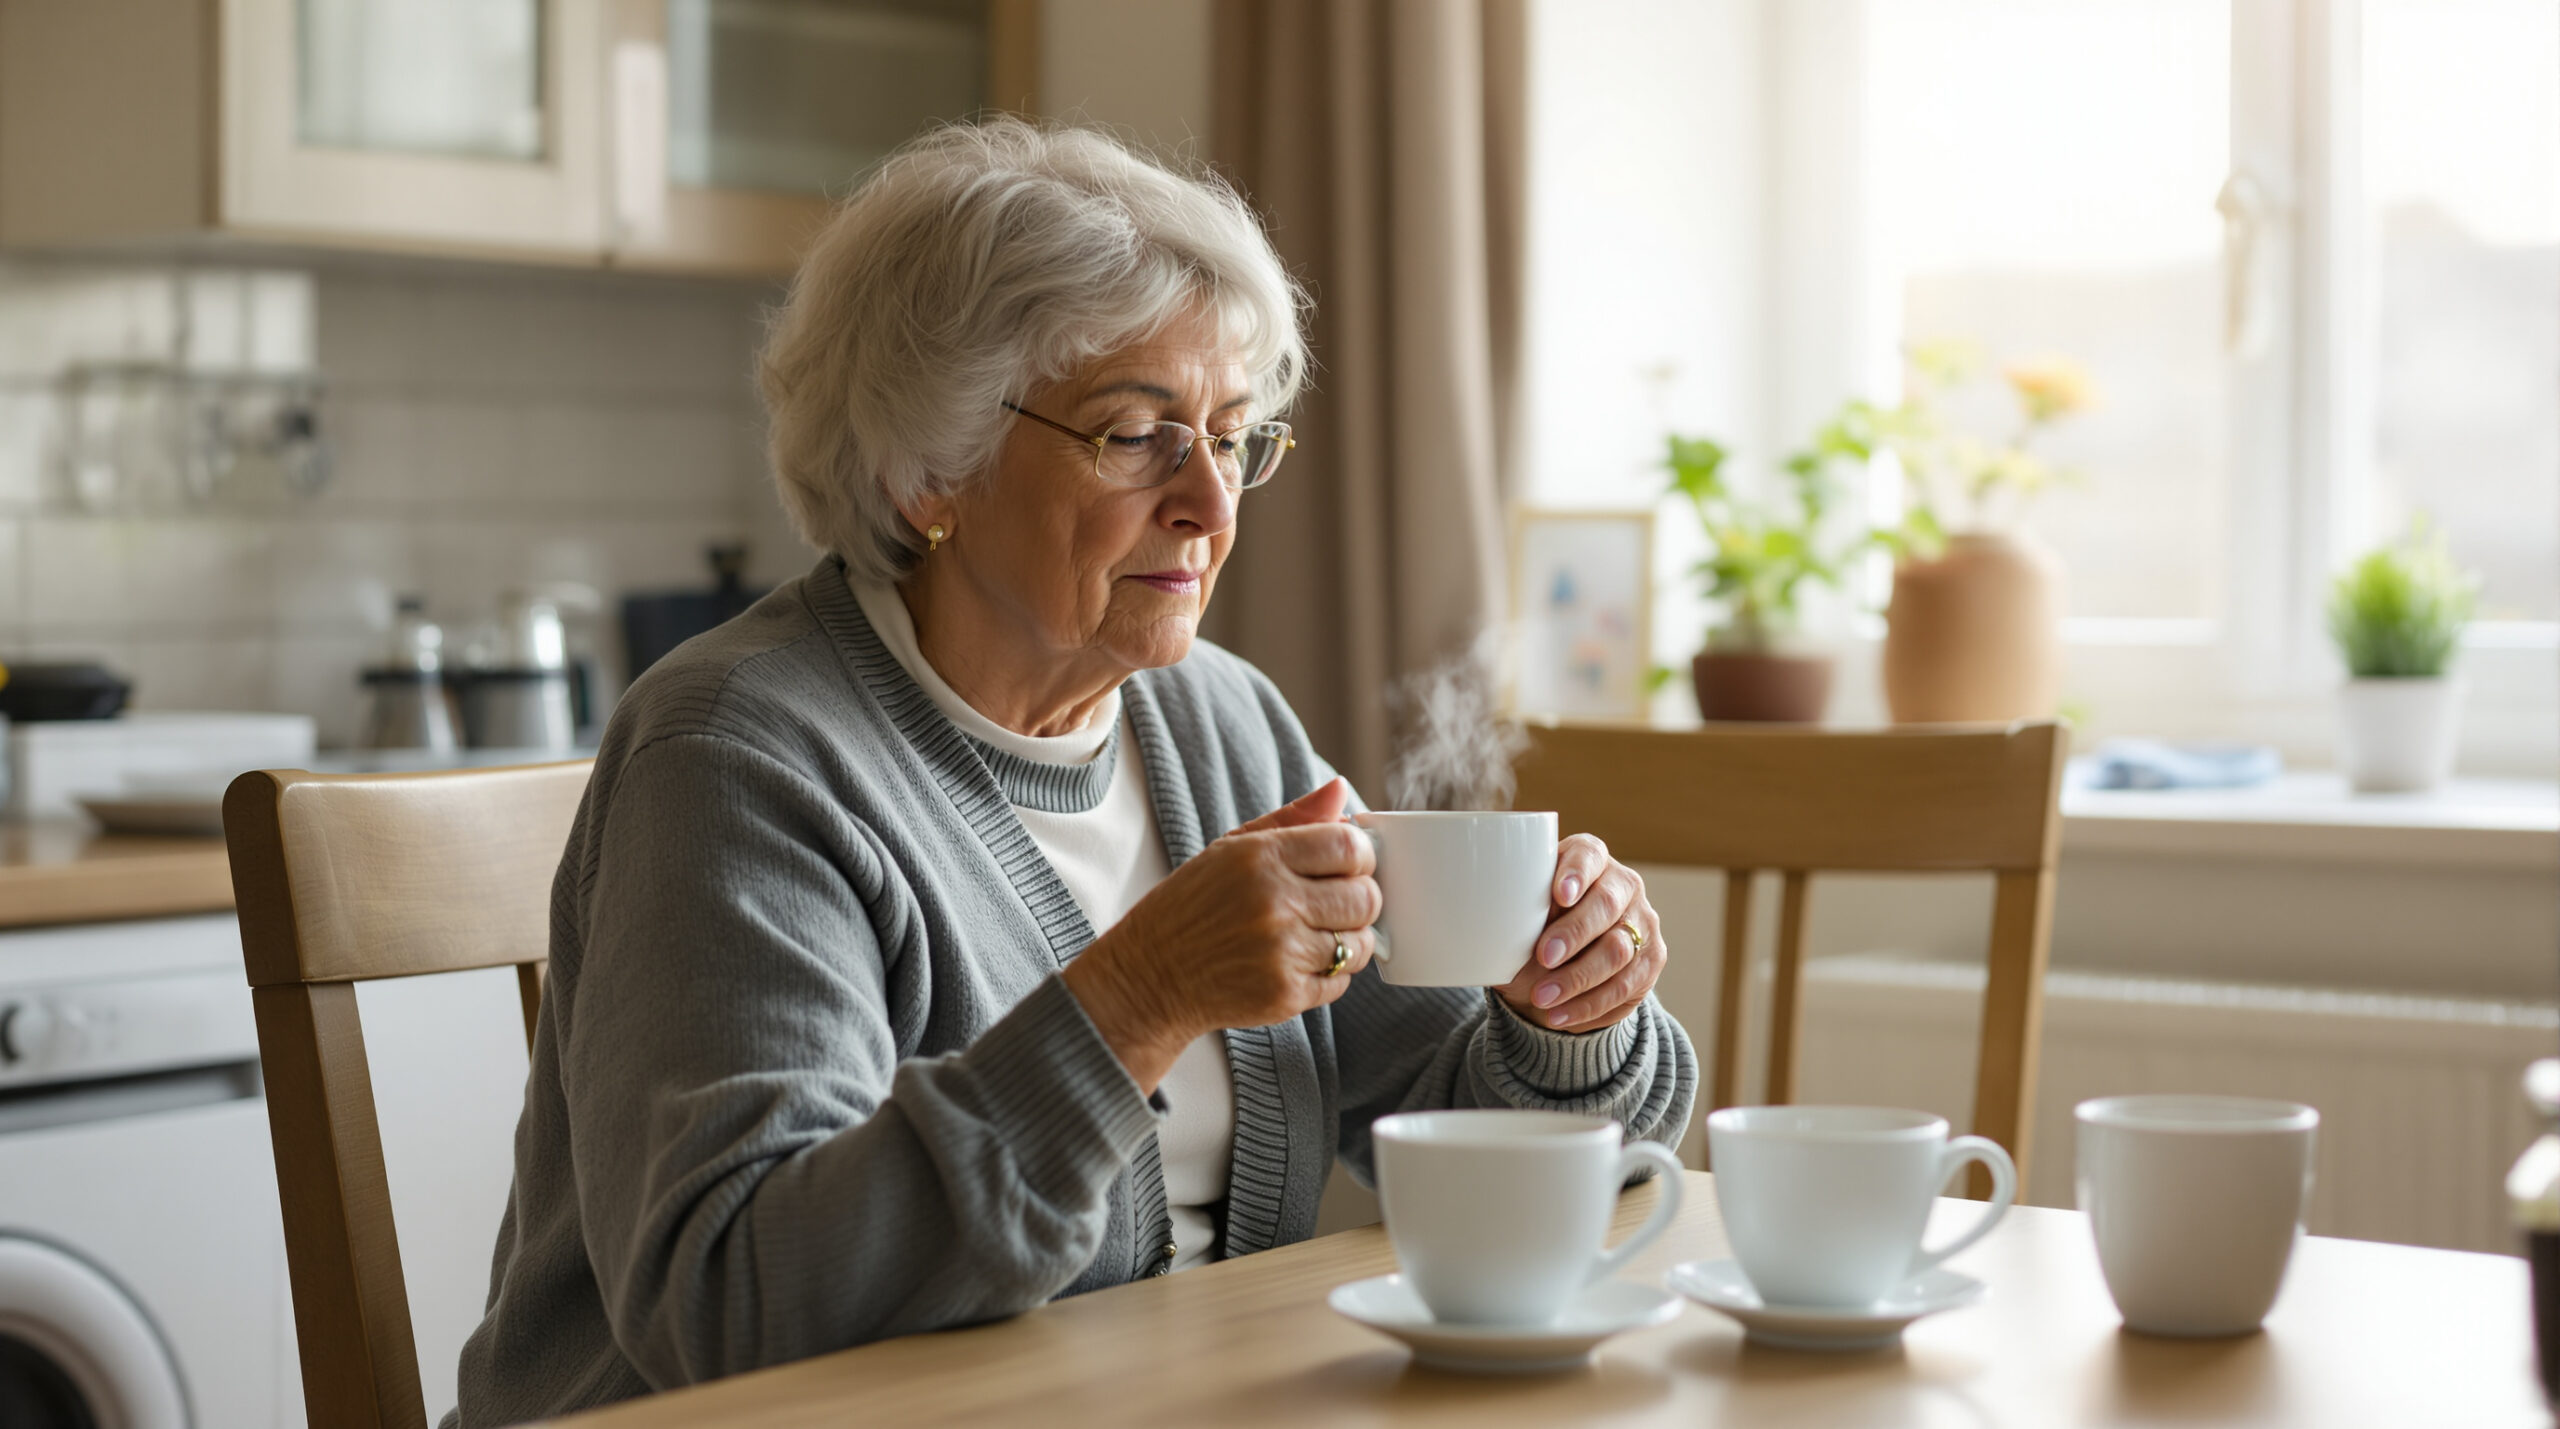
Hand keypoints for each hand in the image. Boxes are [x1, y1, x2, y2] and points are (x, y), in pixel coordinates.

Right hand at [1062, 778, 1378, 1090]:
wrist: (1152, 975)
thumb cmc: (1195, 905)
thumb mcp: (1231, 849)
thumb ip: (1293, 819)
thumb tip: (1342, 791)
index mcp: (1260, 856)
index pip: (1350, 845)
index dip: (1361, 855)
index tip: (1349, 865)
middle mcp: (1274, 902)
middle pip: (1365, 897)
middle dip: (1360, 900)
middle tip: (1335, 904)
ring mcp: (1282, 952)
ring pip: (1360, 943)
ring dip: (1349, 940)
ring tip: (1315, 935)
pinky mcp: (1285, 995)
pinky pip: (1341, 981)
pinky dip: (1330, 974)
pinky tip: (1296, 963)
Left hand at [1494, 834, 1664, 1033]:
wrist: (1558, 968)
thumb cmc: (1532, 930)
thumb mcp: (1520, 920)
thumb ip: (1521, 918)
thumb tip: (1507, 932)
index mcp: (1589, 859)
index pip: (1588, 855)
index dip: (1576, 873)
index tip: (1559, 895)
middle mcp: (1622, 884)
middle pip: (1606, 904)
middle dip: (1574, 933)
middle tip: (1543, 957)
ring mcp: (1642, 921)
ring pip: (1618, 950)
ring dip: (1577, 978)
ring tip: (1542, 997)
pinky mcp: (1651, 958)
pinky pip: (1625, 985)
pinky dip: (1588, 1004)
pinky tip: (1560, 1015)